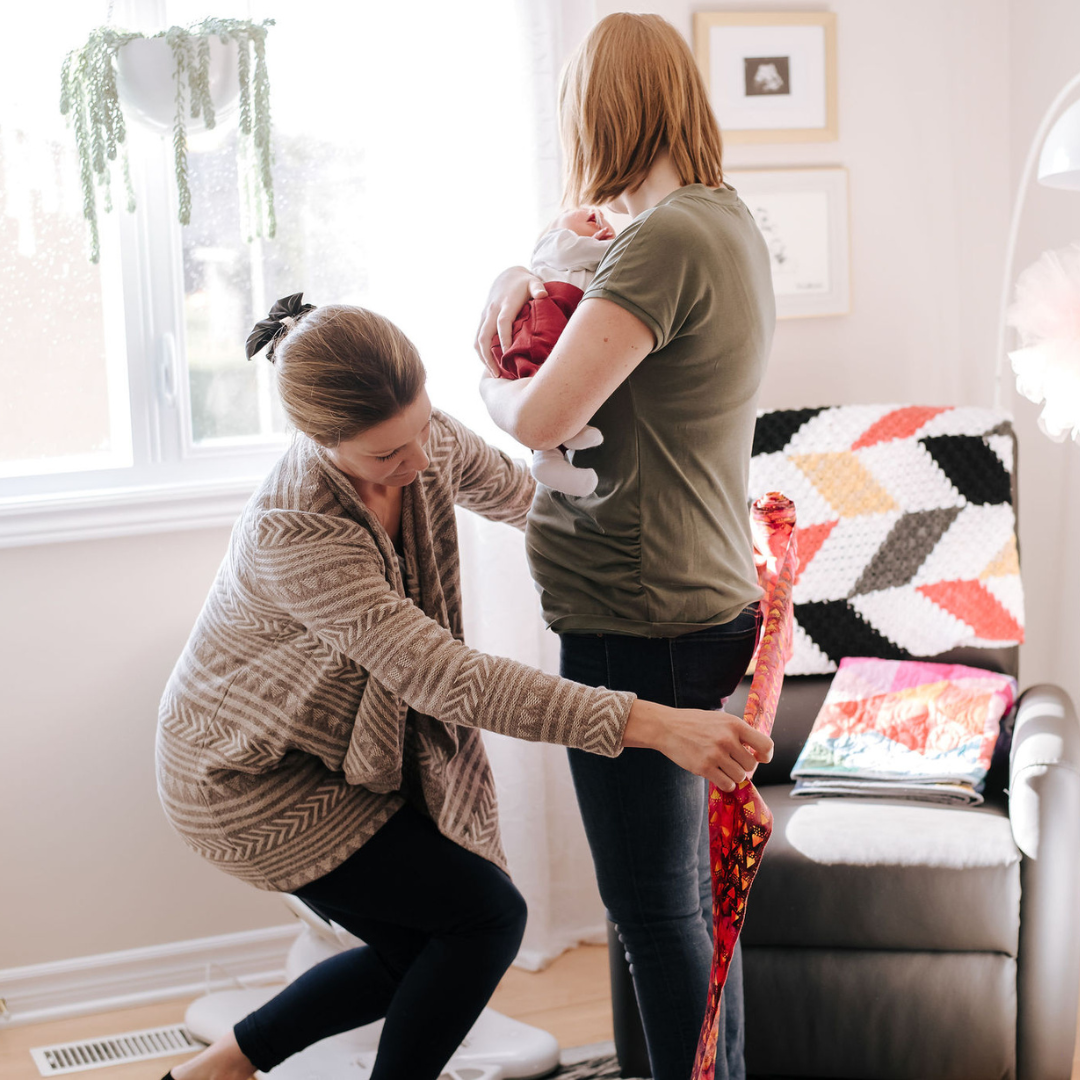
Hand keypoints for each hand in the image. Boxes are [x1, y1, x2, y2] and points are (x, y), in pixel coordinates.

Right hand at [475, 266, 547, 375]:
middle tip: (498, 374)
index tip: (508, 356)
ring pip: (477, 340)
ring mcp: (485, 316)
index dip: (504, 340)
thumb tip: (542, 295)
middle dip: (489, 357)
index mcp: (504, 304)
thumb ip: (538, 288)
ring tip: (494, 374)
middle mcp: (491, 311)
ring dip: (483, 358)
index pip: (502, 324)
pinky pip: (477, 339)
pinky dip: (481, 353)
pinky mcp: (482, 320)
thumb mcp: (533, 282)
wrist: (507, 276)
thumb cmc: (524, 283)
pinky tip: (489, 365)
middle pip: (484, 337)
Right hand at [622, 699, 773, 791]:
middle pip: (751, 765)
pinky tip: (718, 776)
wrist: (667, 727)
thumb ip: (737, 733)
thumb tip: (755, 751)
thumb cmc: (694, 723)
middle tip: (733, 763)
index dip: (766, 755)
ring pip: (740, 776)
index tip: (760, 758)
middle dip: (744, 767)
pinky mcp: (704, 767)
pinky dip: (726, 784)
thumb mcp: (719, 720)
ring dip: (734, 776)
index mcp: (734, 724)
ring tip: (723, 769)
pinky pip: (726, 784)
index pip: (765, 744)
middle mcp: (727, 739)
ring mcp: (715, 754)